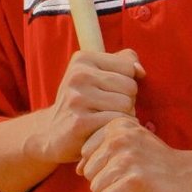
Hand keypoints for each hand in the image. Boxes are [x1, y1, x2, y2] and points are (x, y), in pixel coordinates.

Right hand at [38, 48, 142, 165]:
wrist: (51, 132)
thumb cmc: (83, 101)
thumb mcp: (97, 74)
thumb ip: (124, 63)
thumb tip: (140, 71)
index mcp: (83, 59)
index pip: (128, 67)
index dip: (126, 83)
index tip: (110, 92)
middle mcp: (78, 75)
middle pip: (130, 87)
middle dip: (128, 101)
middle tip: (109, 109)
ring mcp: (77, 98)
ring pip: (126, 105)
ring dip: (124, 116)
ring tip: (106, 119)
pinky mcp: (79, 122)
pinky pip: (117, 121)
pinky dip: (117, 128)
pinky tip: (103, 130)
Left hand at [80, 117, 191, 191]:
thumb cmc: (160, 165)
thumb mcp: (134, 144)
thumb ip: (107, 149)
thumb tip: (78, 168)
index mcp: (117, 126)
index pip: (86, 155)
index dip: (101, 170)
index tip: (124, 172)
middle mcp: (120, 138)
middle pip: (89, 173)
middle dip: (104, 184)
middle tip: (128, 186)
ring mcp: (128, 160)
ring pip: (96, 189)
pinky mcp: (135, 182)